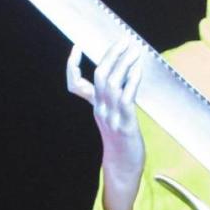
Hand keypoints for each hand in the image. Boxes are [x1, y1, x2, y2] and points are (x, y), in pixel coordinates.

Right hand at [67, 38, 145, 209]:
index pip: (74, 83)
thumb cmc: (121, 144)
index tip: (75, 47)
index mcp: (95, 107)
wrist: (123, 170)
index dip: (71, 65)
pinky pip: (126, 97)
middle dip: (110, 55)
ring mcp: (111, 116)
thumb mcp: (110, 120)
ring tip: (132, 49)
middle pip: (99, 75)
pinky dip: (132, 81)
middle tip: (122, 40)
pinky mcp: (125, 124)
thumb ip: (110, 102)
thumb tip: (116, 83)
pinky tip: (138, 69)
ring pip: (111, 83)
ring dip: (123, 63)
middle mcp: (100, 109)